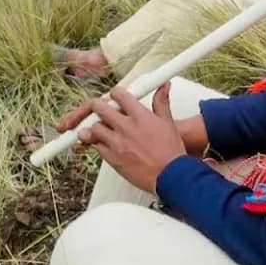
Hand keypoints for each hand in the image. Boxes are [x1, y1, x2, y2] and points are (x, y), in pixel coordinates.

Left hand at [56, 90, 206, 154]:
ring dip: (97, 126)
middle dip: (97, 106)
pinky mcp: (112, 158)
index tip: (115, 97)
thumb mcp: (168, 123)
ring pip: (94, 128)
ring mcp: (117, 143)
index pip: (119, 95)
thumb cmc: (171, 153)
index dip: (115, 94)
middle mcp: (126, 127)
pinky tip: (107, 144)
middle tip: (100, 109)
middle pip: (99, 108)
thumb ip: (161, 103)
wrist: (170, 177)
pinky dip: (99, 144)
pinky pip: (97, 147)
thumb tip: (164, 86)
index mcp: (140, 116)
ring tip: (103, 128)